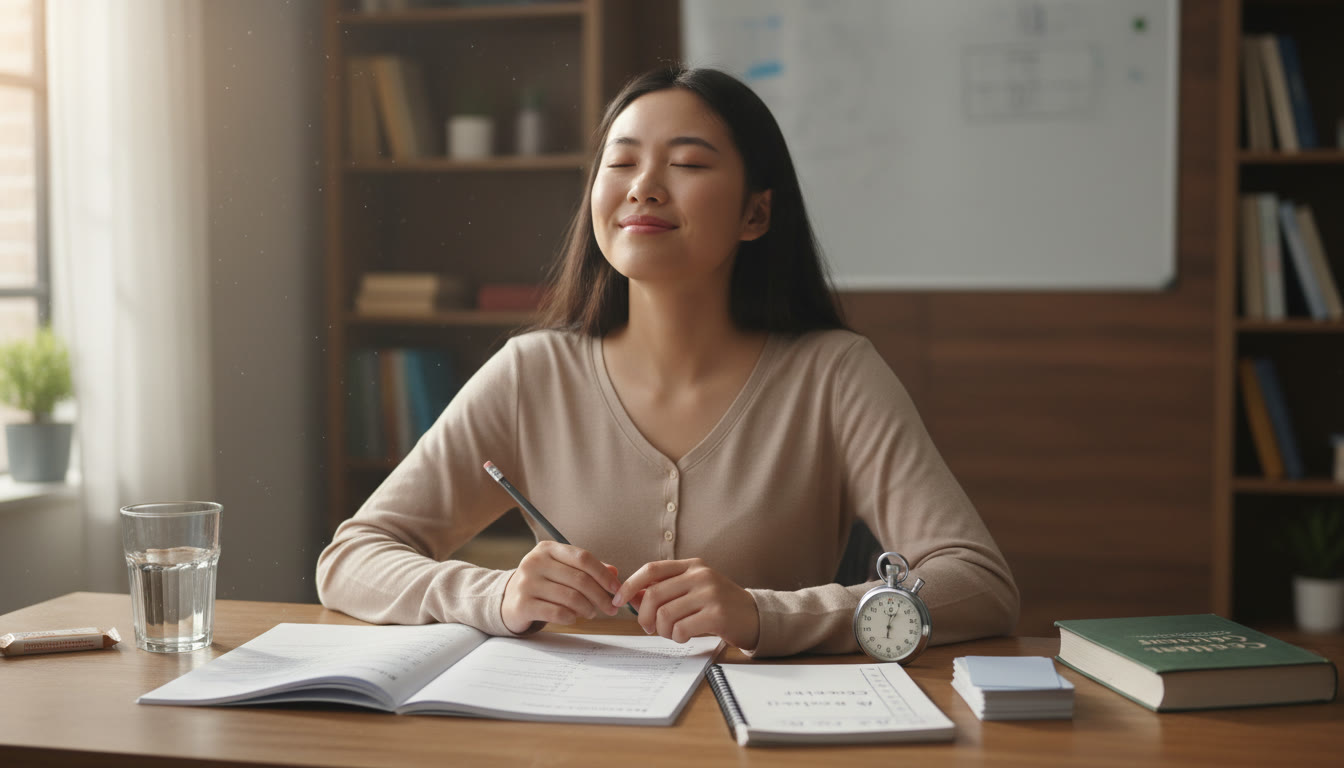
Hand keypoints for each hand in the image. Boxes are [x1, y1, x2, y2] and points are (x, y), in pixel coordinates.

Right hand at [501, 540, 621, 633]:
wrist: (506, 600)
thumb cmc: (542, 584)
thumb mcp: (561, 570)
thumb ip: (587, 570)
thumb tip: (614, 573)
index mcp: (547, 549)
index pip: (583, 558)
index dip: (604, 574)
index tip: (616, 589)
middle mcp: (535, 562)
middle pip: (579, 579)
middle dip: (601, 596)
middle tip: (611, 608)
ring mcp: (527, 583)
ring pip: (570, 597)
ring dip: (588, 608)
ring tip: (592, 613)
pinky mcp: (522, 604)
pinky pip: (557, 612)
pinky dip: (571, 617)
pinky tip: (574, 618)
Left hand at [609, 558, 759, 650]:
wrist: (755, 616)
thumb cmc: (718, 605)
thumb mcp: (692, 590)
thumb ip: (665, 590)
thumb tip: (631, 597)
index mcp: (691, 565)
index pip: (651, 569)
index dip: (630, 585)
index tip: (618, 601)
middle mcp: (700, 575)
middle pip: (654, 595)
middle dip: (644, 616)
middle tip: (648, 628)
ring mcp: (710, 593)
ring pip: (665, 615)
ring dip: (662, 630)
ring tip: (671, 633)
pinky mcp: (717, 614)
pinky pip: (681, 629)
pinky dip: (677, 637)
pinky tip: (685, 636)